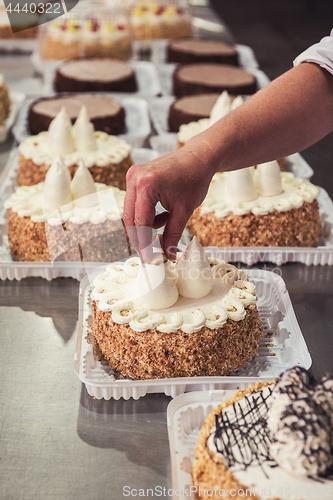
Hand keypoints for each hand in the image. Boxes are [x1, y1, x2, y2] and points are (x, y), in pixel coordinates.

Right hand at [123, 143, 215, 261]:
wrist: (198, 157)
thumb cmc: (194, 179)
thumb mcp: (184, 211)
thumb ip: (172, 234)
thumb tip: (167, 255)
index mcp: (146, 186)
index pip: (140, 223)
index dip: (144, 244)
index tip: (150, 259)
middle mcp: (135, 178)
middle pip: (130, 218)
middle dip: (141, 238)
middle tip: (151, 253)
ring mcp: (133, 176)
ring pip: (132, 211)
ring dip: (146, 224)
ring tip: (167, 222)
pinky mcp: (135, 176)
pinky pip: (135, 202)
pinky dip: (147, 213)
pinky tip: (164, 212)